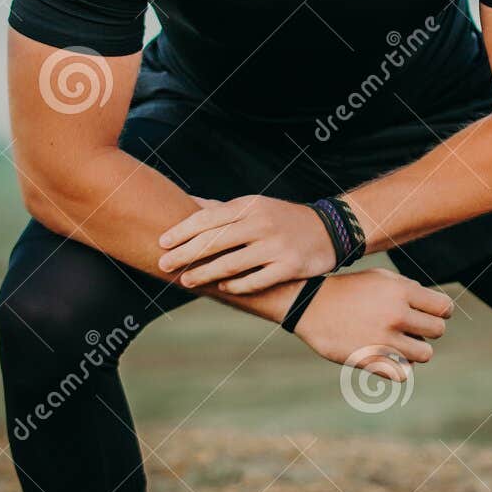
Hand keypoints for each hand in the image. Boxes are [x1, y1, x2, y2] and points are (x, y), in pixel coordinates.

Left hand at [157, 195, 336, 291]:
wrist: (330, 230)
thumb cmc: (282, 219)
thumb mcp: (254, 206)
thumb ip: (221, 209)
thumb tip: (187, 204)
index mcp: (250, 206)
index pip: (208, 218)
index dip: (182, 231)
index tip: (161, 242)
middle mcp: (262, 224)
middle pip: (215, 240)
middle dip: (185, 254)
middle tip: (163, 265)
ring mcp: (276, 246)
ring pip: (233, 262)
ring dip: (205, 273)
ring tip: (186, 281)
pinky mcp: (290, 266)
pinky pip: (257, 279)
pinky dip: (237, 285)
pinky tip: (223, 288)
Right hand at [292, 268, 453, 379]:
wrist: (310, 306)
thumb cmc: (349, 291)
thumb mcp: (380, 278)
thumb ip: (410, 289)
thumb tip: (437, 308)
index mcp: (400, 291)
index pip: (444, 308)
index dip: (442, 312)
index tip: (432, 315)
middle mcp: (395, 314)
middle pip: (438, 331)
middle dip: (429, 331)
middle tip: (414, 330)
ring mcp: (383, 339)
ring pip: (425, 354)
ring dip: (416, 351)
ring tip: (401, 345)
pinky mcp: (370, 360)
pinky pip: (403, 374)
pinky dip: (400, 368)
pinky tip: (389, 358)